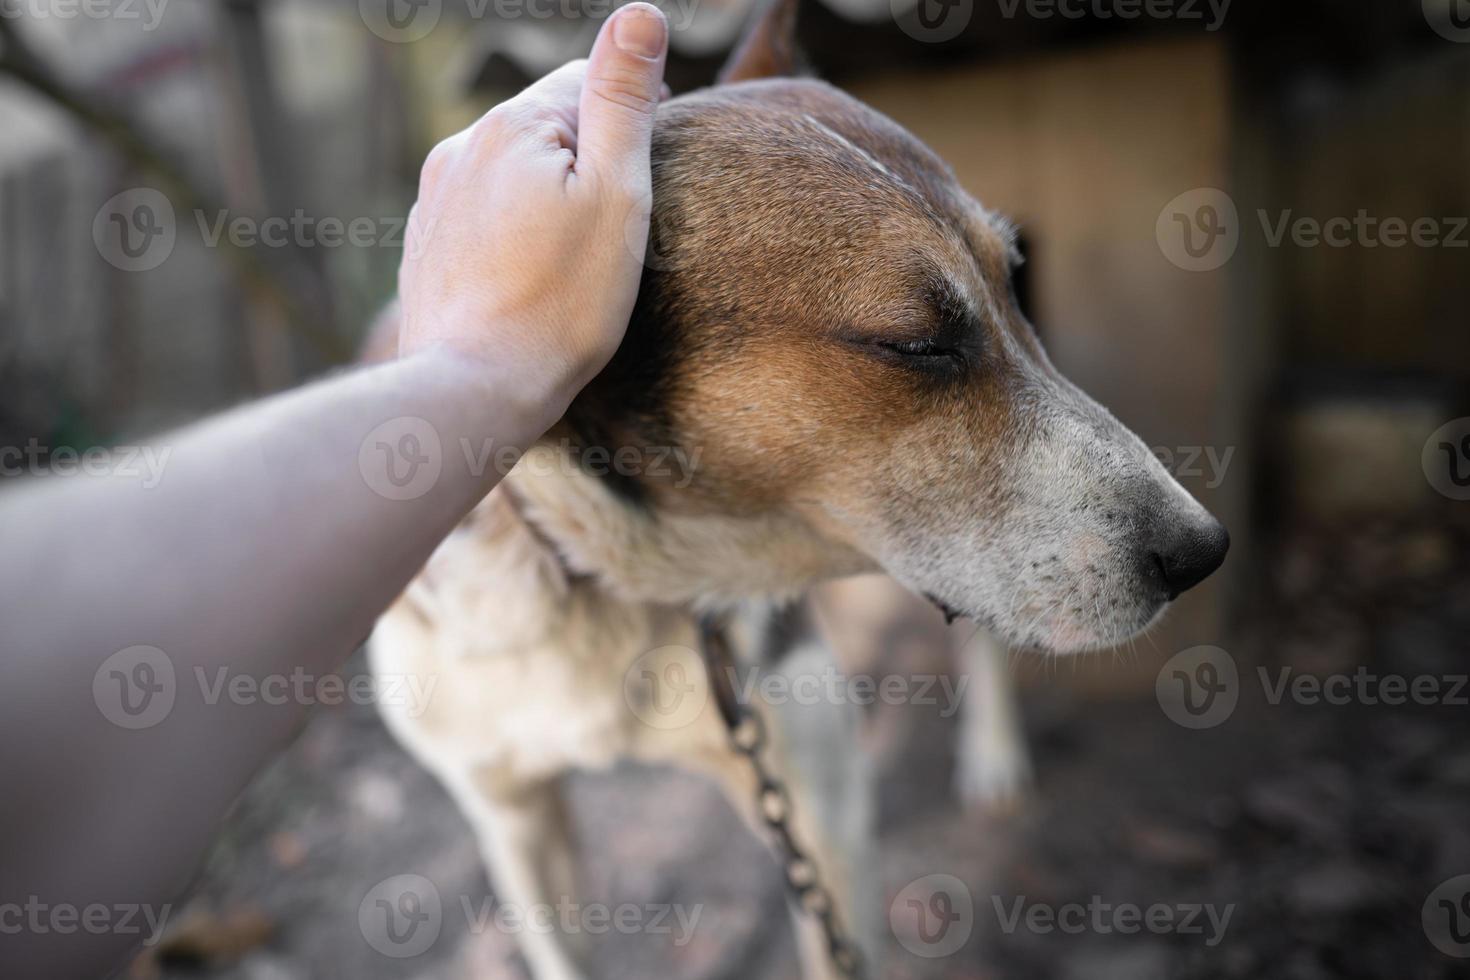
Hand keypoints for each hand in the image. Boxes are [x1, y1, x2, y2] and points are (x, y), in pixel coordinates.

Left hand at [397, 2, 668, 412]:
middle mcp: (460, 150)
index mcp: (512, 127)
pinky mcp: (424, 249)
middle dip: (583, 156)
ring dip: (545, 194)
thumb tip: (640, 14)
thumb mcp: (616, 194)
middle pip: (542, 128)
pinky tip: (532, 278)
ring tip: (576, 255)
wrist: (475, 388)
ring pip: (508, 175)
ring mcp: (434, 201)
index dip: (628, 114)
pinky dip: (511, 234)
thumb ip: (623, 100)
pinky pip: (480, 219)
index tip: (653, 156)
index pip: (583, 84)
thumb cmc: (562, 300)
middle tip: (620, 216)